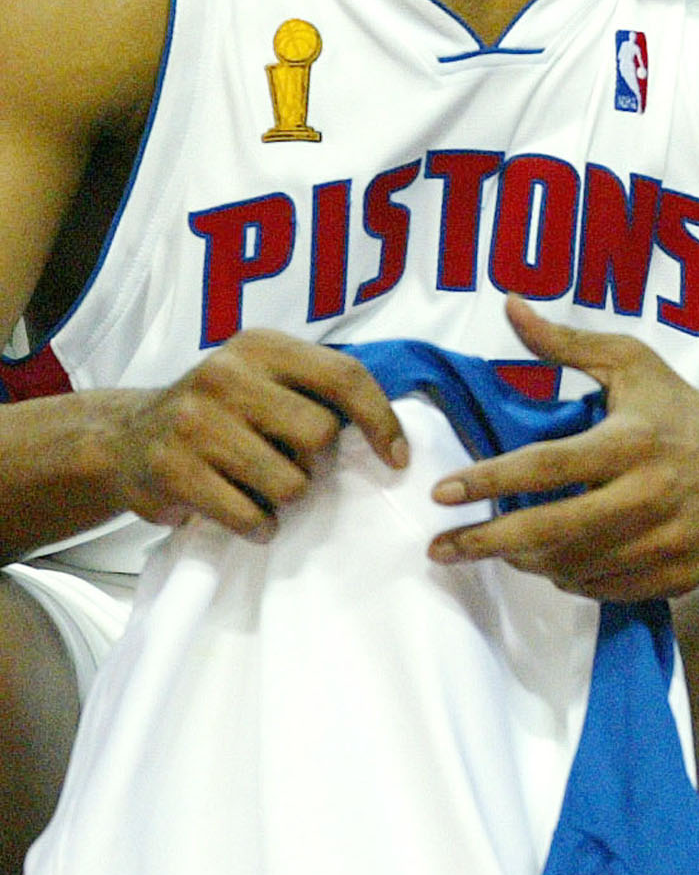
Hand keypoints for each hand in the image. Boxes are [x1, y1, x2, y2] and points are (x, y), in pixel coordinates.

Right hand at [103, 330, 409, 539]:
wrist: (124, 438)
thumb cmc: (219, 413)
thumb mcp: (264, 380)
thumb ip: (319, 391)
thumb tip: (392, 435)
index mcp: (261, 347)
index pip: (344, 376)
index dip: (381, 420)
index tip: (398, 458)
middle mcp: (225, 375)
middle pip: (320, 435)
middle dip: (318, 464)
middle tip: (292, 467)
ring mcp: (194, 422)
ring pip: (290, 482)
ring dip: (288, 499)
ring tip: (263, 490)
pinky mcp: (172, 470)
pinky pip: (249, 515)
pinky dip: (260, 526)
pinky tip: (250, 519)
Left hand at [426, 300, 698, 601]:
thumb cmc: (684, 413)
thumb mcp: (634, 366)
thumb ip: (567, 344)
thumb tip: (510, 306)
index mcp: (634, 440)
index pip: (547, 465)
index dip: (489, 480)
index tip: (442, 493)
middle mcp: (649, 494)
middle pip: (551, 528)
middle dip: (486, 541)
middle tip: (441, 547)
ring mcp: (663, 541)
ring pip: (571, 565)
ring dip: (522, 560)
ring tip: (495, 549)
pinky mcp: (673, 575)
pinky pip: (601, 587)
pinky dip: (568, 578)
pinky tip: (550, 562)